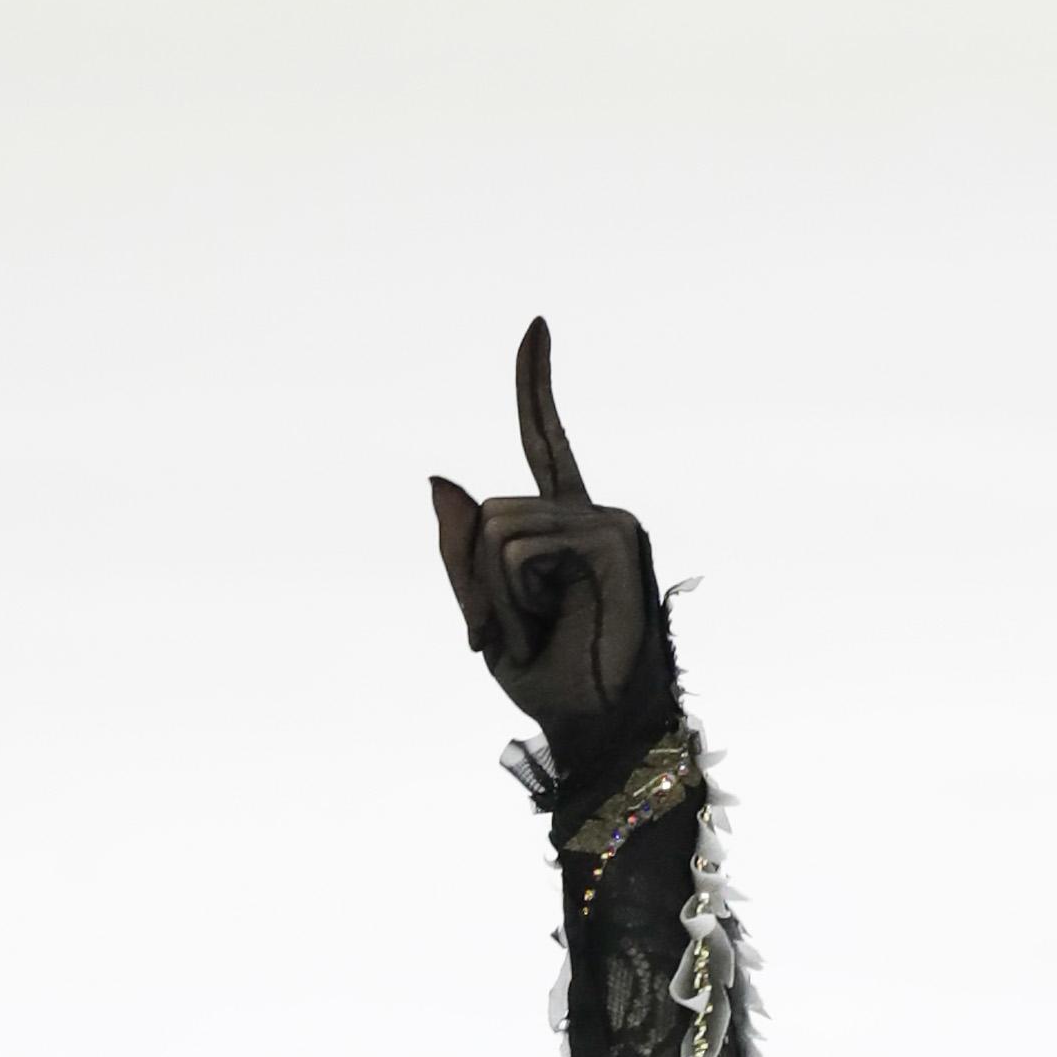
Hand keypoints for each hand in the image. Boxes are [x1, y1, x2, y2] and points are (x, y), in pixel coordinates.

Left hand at [429, 318, 675, 776]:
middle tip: (513, 632)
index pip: (544, 441)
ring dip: (499, 594)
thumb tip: (441, 475)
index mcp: (561, 526)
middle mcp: (588, 514)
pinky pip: (524, 547)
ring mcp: (607, 523)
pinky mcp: (616, 540)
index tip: (536, 326)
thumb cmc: (548, 680)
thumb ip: (459, 552)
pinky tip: (557, 619)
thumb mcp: (484, 616)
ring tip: (540, 630)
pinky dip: (519, 594)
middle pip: (489, 509)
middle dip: (480, 578)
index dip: (535, 385)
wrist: (596, 730)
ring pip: (499, 529)